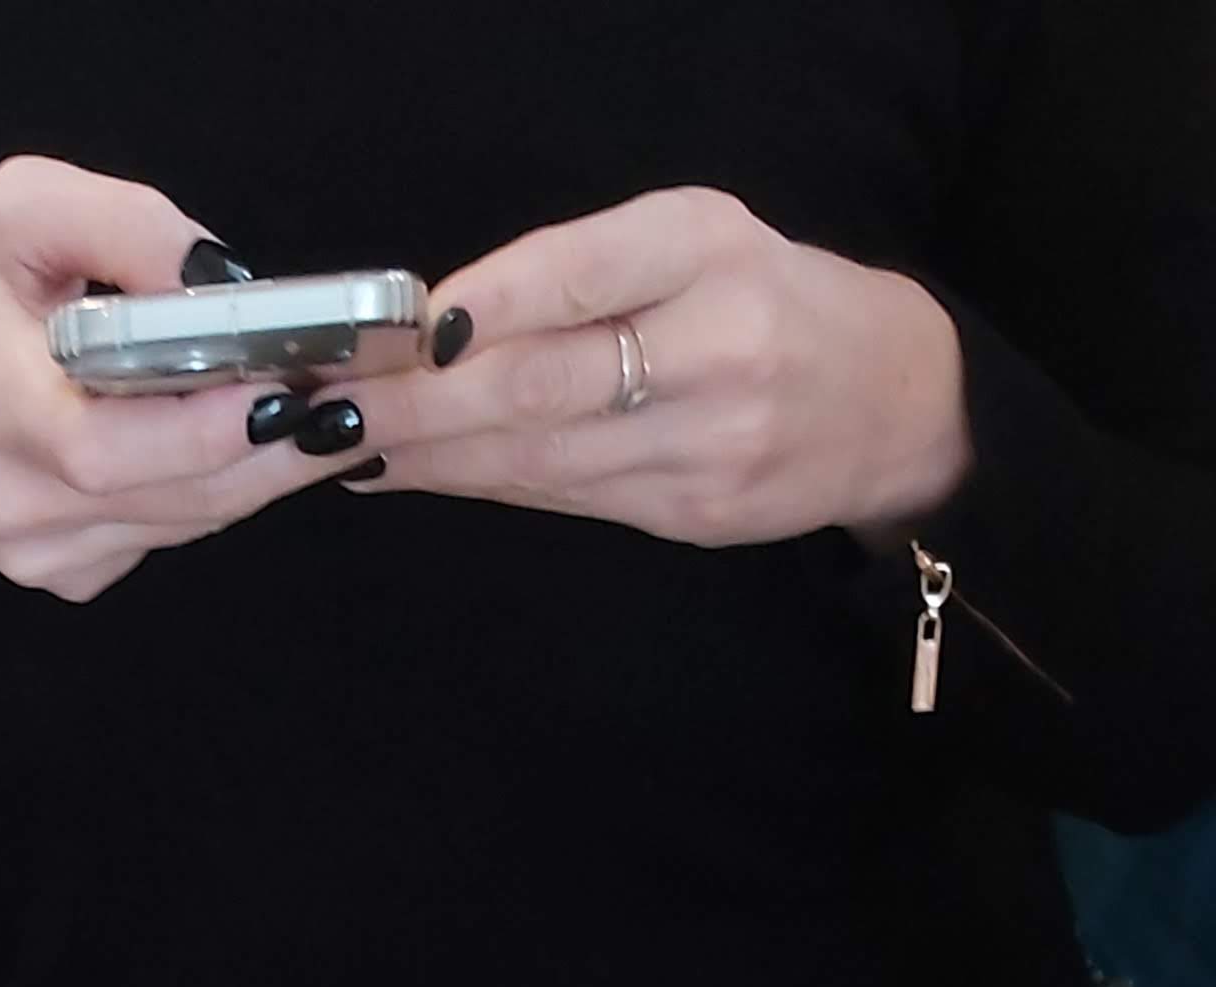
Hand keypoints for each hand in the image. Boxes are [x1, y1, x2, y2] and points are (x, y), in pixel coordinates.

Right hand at [0, 158, 324, 602]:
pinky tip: (242, 447)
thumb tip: (218, 278)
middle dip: (278, 449)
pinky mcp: (69, 580)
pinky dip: (212, 492)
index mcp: (1, 413)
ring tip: (329, 418)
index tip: (291, 389)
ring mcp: (50, 558)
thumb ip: (118, 224)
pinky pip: (165, 537)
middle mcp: (27, 507)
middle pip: (180, 495)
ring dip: (265, 474)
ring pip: (188, 523)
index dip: (211, 426)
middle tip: (354, 403)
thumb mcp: (9, 216)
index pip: (115, 446)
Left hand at [345, 191, 970, 545]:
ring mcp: (707, 446)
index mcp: (706, 250)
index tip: (396, 335)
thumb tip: (435, 326)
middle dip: (420, 404)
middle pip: (540, 386)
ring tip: (347, 445)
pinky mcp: (697, 518)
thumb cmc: (762, 298)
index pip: (577, 275)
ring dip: (431, 457)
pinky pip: (567, 499)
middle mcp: (713, 348)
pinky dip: (481, 487)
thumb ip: (578, 270)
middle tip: (326, 410)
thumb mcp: (690, 239)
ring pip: (540, 458)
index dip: (480, 309)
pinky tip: (415, 474)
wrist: (889, 400)